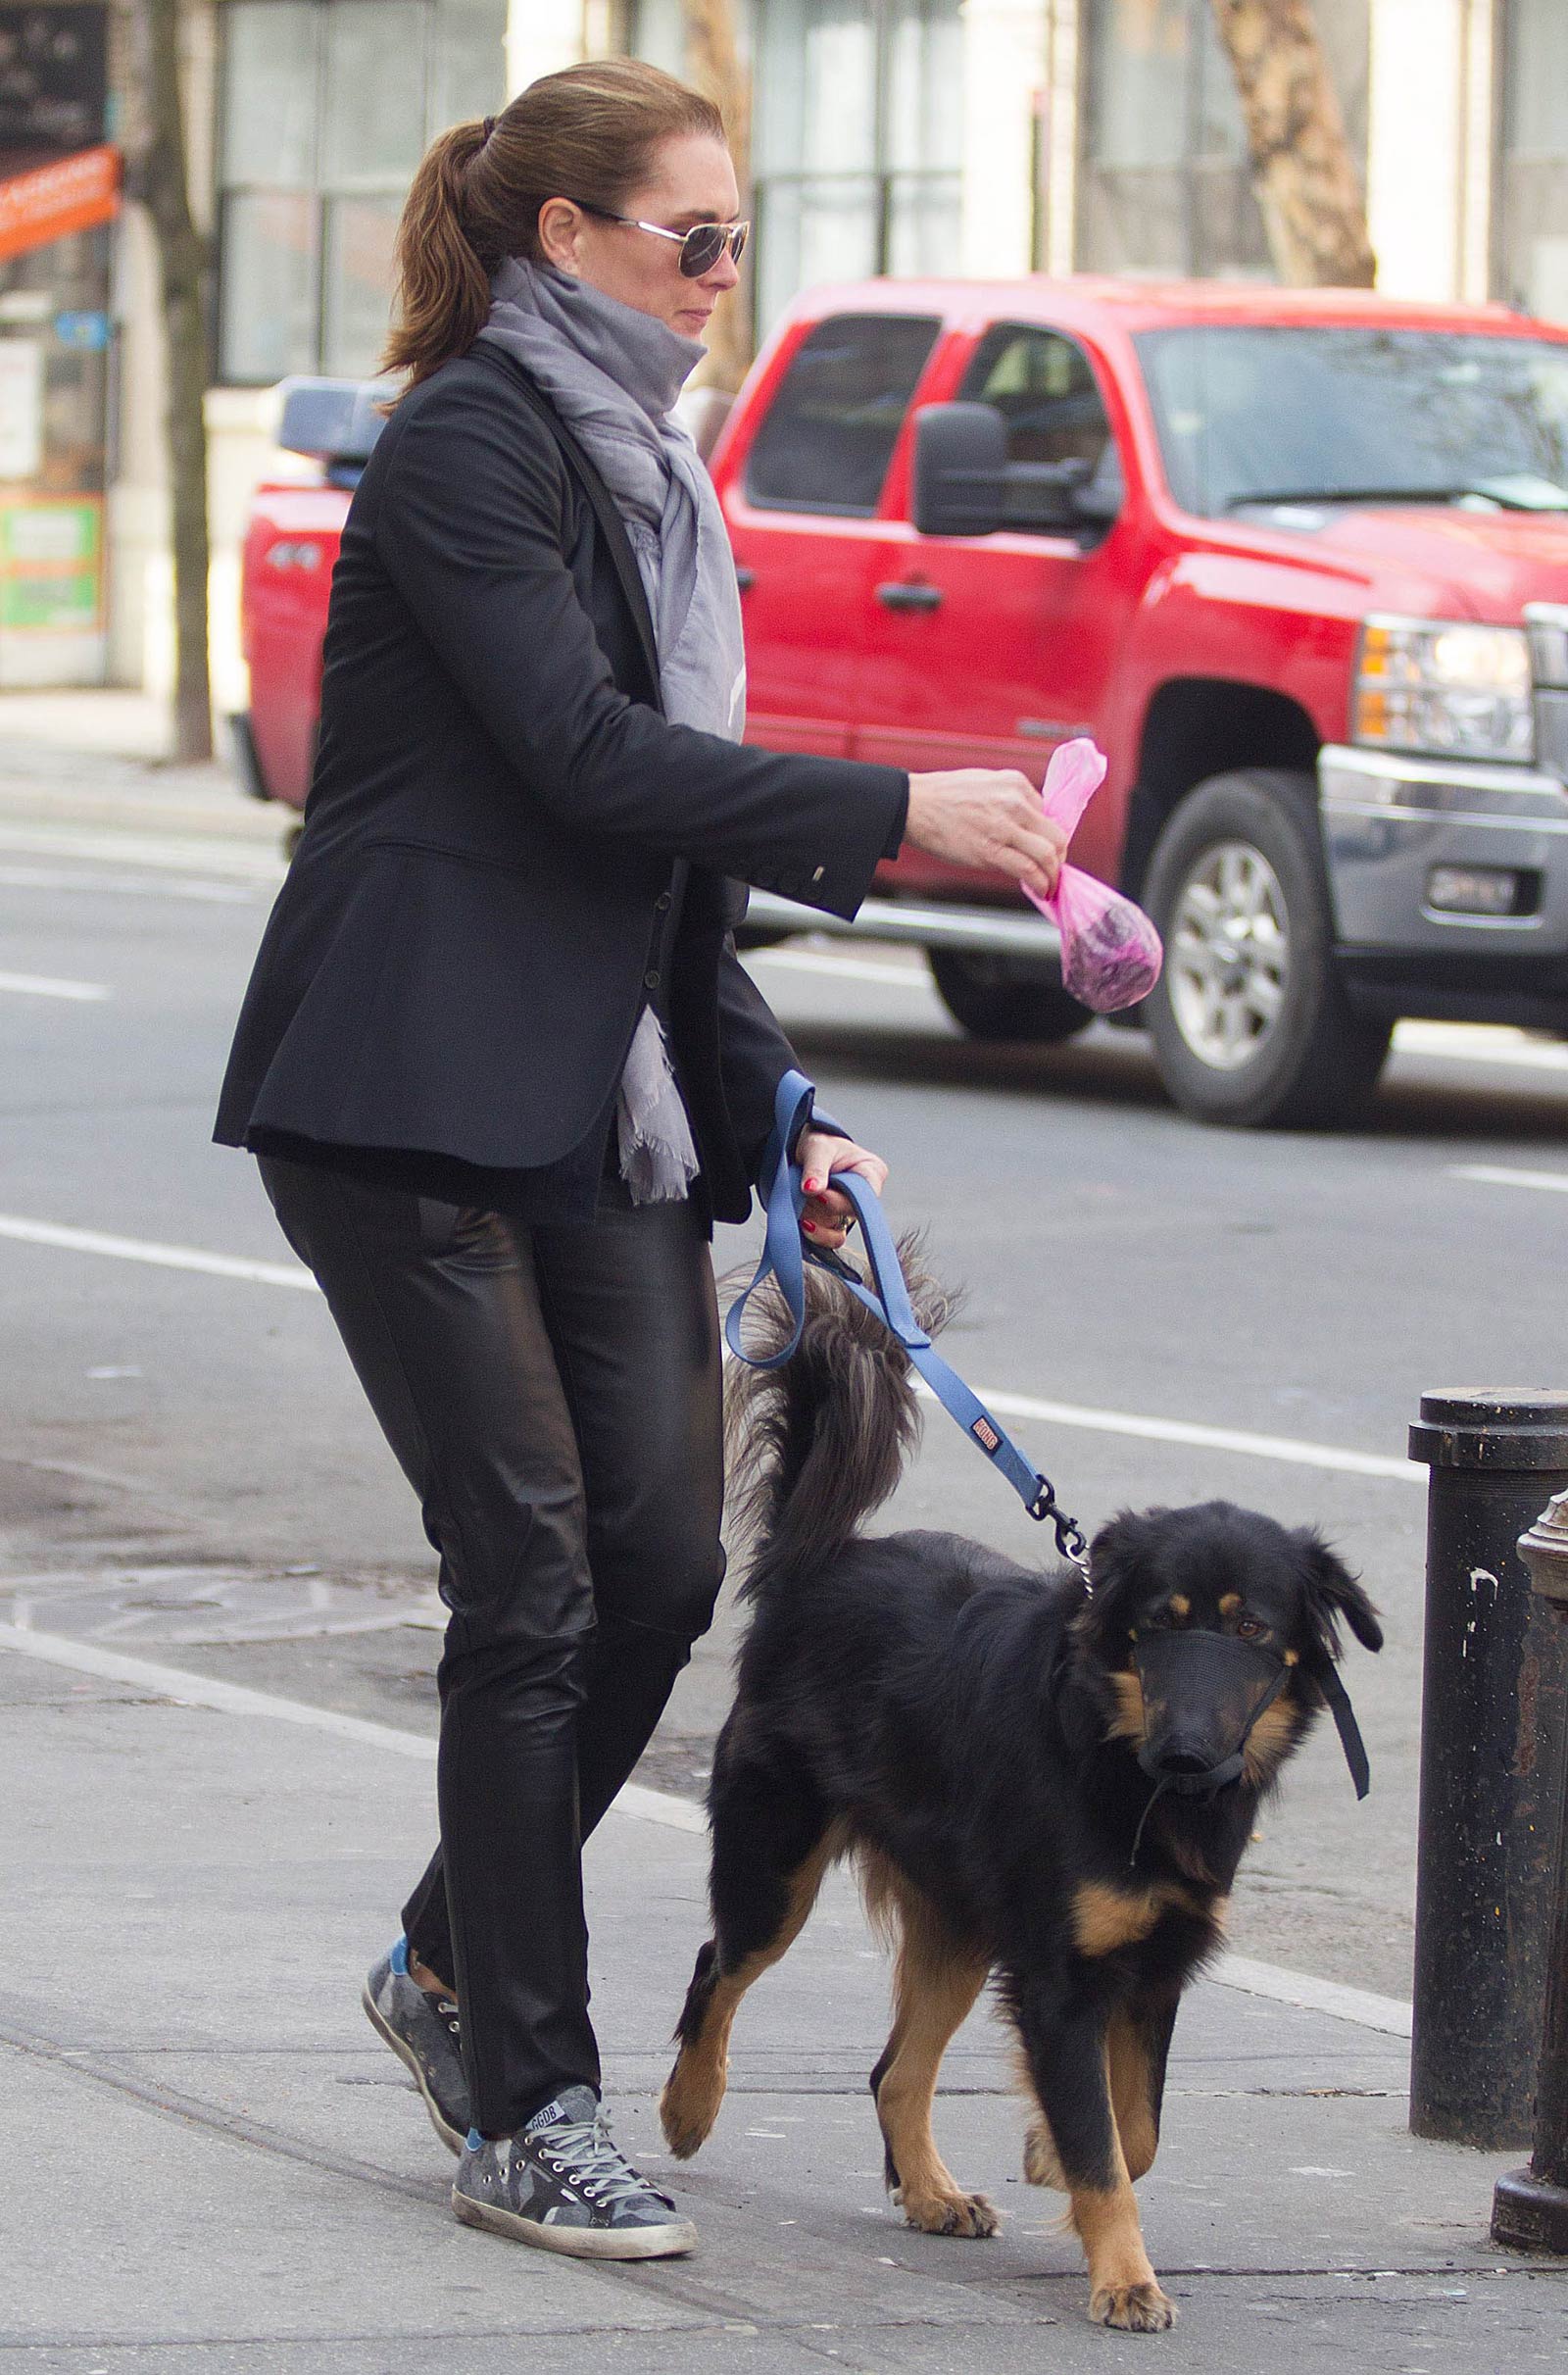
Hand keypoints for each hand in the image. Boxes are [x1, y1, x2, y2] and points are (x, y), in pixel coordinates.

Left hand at [797, 1129, 887, 1249]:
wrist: (800, 1151)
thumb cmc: (817, 1144)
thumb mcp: (817, 1147)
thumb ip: (816, 1168)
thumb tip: (812, 1189)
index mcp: (871, 1173)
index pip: (867, 1196)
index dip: (842, 1200)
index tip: (819, 1193)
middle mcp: (863, 1196)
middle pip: (851, 1215)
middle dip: (825, 1207)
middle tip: (807, 1194)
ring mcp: (846, 1212)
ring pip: (838, 1231)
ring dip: (816, 1222)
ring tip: (802, 1205)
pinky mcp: (832, 1223)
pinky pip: (828, 1239)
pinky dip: (813, 1233)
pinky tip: (802, 1220)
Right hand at [904, 768, 1068, 903]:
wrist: (914, 806)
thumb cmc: (943, 796)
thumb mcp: (985, 783)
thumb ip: (1009, 799)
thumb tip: (1026, 825)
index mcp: (1015, 783)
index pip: (1048, 814)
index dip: (1048, 837)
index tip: (1044, 850)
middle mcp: (1016, 802)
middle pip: (1056, 836)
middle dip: (1058, 858)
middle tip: (1052, 871)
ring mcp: (1005, 826)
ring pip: (1048, 855)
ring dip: (1052, 875)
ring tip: (1048, 885)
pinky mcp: (991, 851)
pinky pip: (1028, 870)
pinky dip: (1040, 884)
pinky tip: (1039, 890)